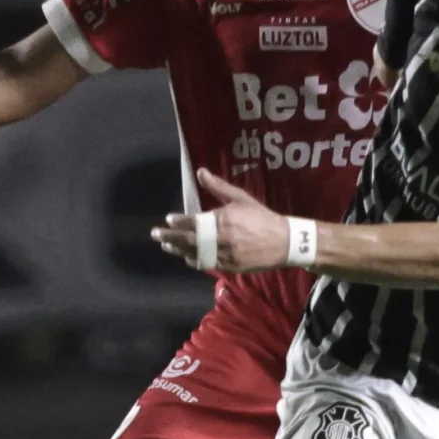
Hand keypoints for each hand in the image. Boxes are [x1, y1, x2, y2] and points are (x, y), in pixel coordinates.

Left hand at [151, 168, 289, 272]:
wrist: (283, 242)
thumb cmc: (261, 217)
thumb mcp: (240, 198)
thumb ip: (218, 187)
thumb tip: (201, 171)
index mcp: (220, 220)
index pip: (191, 222)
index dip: (177, 221)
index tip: (168, 219)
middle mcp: (219, 238)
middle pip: (187, 239)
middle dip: (168, 237)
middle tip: (155, 235)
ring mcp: (223, 254)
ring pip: (193, 254)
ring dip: (177, 250)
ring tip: (166, 246)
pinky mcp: (228, 266)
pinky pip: (205, 264)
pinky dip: (193, 260)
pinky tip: (186, 256)